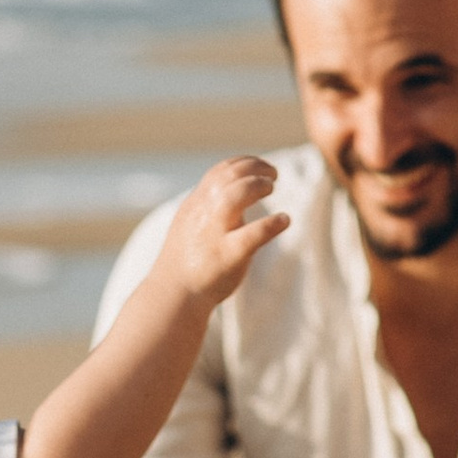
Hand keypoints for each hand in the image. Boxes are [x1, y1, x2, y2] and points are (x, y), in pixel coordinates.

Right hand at [156, 157, 289, 307]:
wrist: (173, 294)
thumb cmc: (188, 260)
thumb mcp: (193, 222)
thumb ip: (214, 205)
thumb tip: (243, 191)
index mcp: (197, 204)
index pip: (221, 170)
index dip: (246, 162)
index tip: (262, 167)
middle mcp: (204, 213)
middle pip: (229, 175)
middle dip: (256, 168)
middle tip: (274, 176)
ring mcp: (215, 233)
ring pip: (236, 195)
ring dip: (258, 186)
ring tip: (272, 189)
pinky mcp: (227, 256)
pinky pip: (252, 235)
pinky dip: (272, 224)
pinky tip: (284, 220)